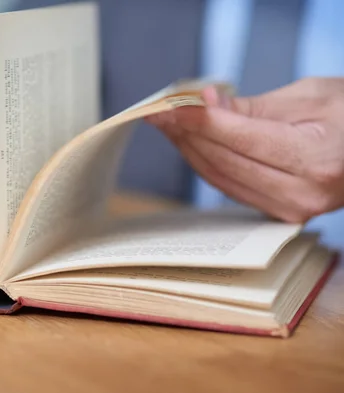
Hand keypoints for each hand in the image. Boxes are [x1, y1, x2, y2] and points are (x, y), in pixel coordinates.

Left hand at [146, 77, 343, 222]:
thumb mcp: (310, 96)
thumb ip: (254, 107)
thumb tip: (206, 105)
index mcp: (316, 158)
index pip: (241, 139)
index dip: (199, 121)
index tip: (168, 106)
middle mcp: (302, 193)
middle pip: (224, 161)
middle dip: (186, 134)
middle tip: (159, 112)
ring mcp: (290, 209)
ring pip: (221, 178)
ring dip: (190, 149)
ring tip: (169, 124)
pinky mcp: (279, 213)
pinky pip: (230, 187)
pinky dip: (207, 164)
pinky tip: (191, 143)